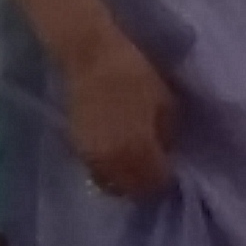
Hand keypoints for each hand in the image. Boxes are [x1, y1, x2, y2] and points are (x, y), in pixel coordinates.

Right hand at [60, 26, 176, 201]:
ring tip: (132, 162)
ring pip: (107, 181)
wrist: (90, 56)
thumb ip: (166, 134)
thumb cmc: (134, 74)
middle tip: (152, 168)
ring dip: (121, 177)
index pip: (155, 183)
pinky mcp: (74, 144)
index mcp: (138, 152)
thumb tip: (164, 149)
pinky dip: (106, 165)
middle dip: (142, 183)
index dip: (165, 178)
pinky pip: (94, 166)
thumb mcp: (166, 103)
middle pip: (128, 190)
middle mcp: (111, 162)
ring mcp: (89, 155)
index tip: (171, 168)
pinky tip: (113, 149)